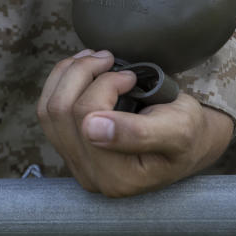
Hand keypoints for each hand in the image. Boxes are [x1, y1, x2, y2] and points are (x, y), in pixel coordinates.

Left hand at [37, 49, 232, 196]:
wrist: (189, 138)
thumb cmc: (188, 132)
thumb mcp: (178, 130)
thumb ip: (138, 133)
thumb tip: (91, 128)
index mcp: (117, 178)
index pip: (86, 118)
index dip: (104, 84)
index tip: (130, 76)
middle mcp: (91, 177)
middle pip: (61, 112)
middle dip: (82, 73)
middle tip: (110, 57)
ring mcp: (76, 164)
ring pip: (49, 109)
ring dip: (67, 74)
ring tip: (94, 57)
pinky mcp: (69, 148)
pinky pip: (47, 111)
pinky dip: (60, 82)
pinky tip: (81, 67)